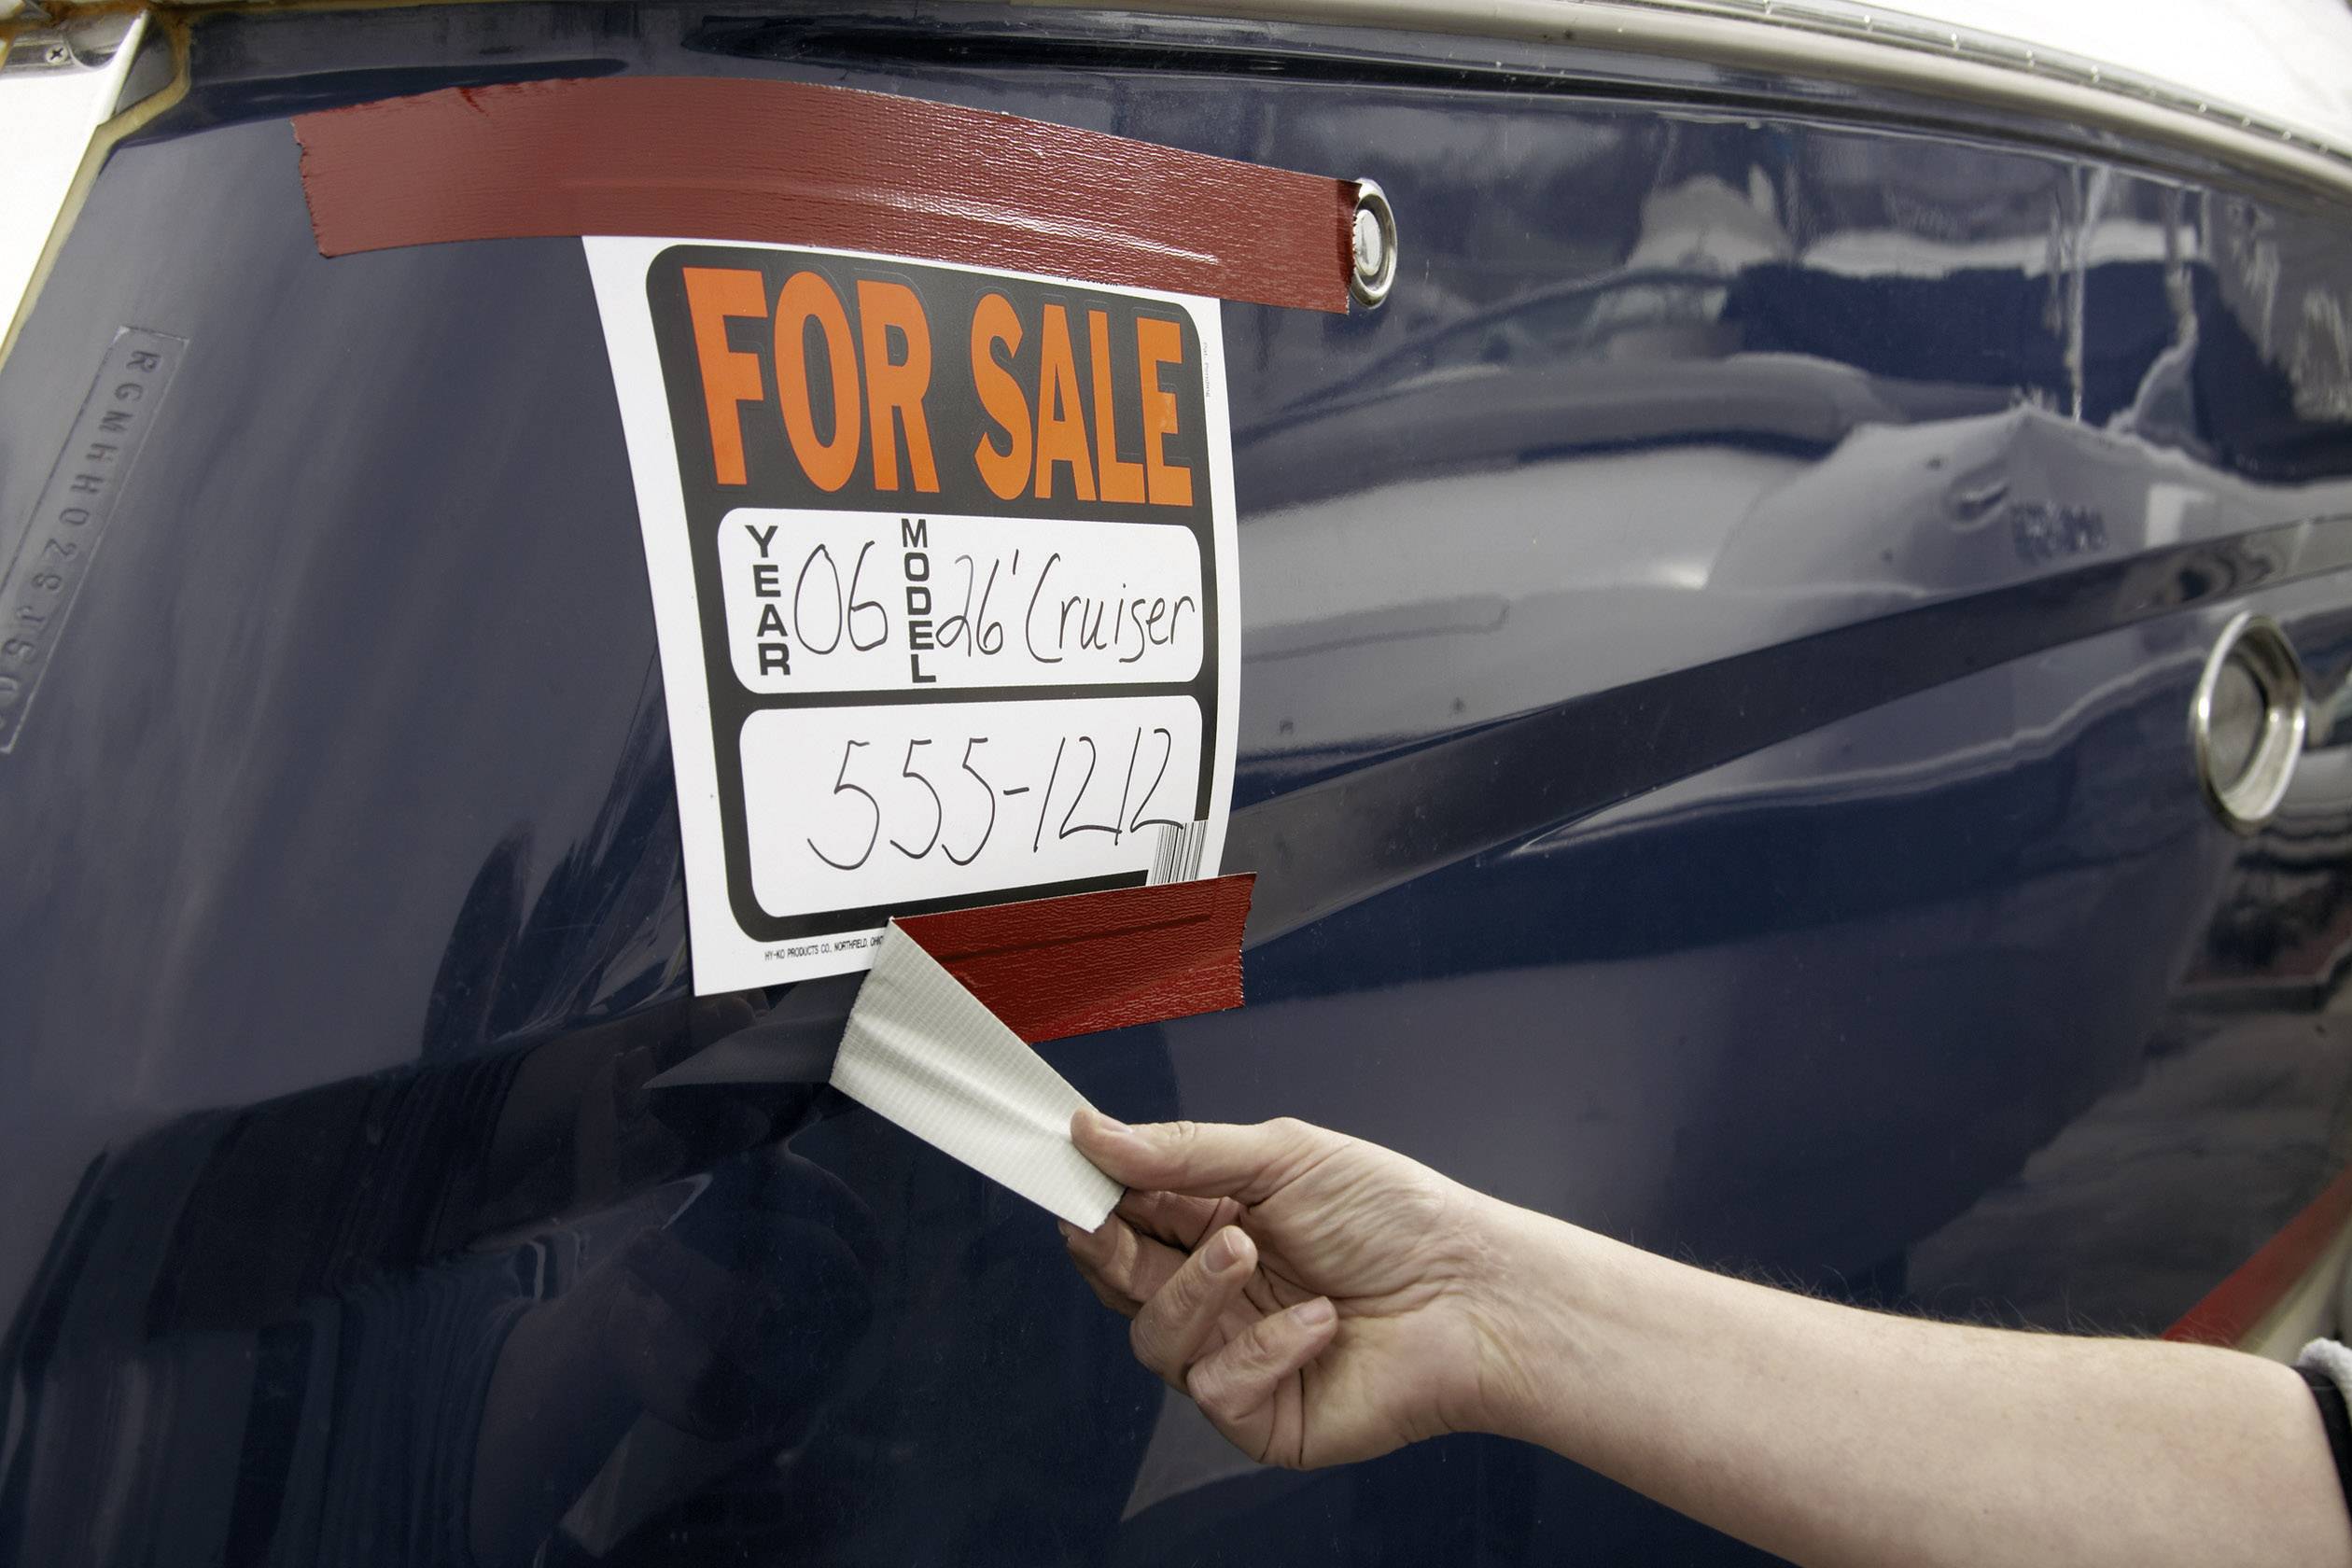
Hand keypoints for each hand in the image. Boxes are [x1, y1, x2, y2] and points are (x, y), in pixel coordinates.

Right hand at [1062, 1111, 1521, 1469]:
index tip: (1063, 1171)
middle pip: (1121, 1280)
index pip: (1127, 1215)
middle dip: (1109, 1247)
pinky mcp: (1263, 1416)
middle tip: (1106, 1218)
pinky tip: (1319, 1321)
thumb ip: (1181, 1152)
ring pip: (1155, 1337)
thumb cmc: (1397, 1218)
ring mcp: (1237, 1356)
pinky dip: (1263, 1349)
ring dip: (1193, 1291)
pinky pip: (1216, 1390)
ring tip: (1248, 1253)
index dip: (1090, 1197)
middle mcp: (1219, 1293)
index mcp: (1217, 1224)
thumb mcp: (1283, 1158)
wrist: (1476, 1294)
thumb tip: (1091, 1132)